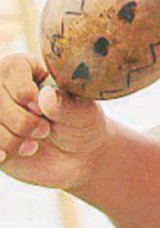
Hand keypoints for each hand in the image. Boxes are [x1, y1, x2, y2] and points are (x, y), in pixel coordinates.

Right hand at [0, 52, 107, 191]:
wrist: (75, 157)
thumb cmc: (81, 126)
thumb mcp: (83, 112)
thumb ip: (65, 103)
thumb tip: (45, 95)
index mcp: (30, 70)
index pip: (11, 69)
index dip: (23, 91)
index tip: (41, 109)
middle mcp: (6, 89)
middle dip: (20, 120)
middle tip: (44, 131)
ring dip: (8, 139)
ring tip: (33, 147)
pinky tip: (7, 156)